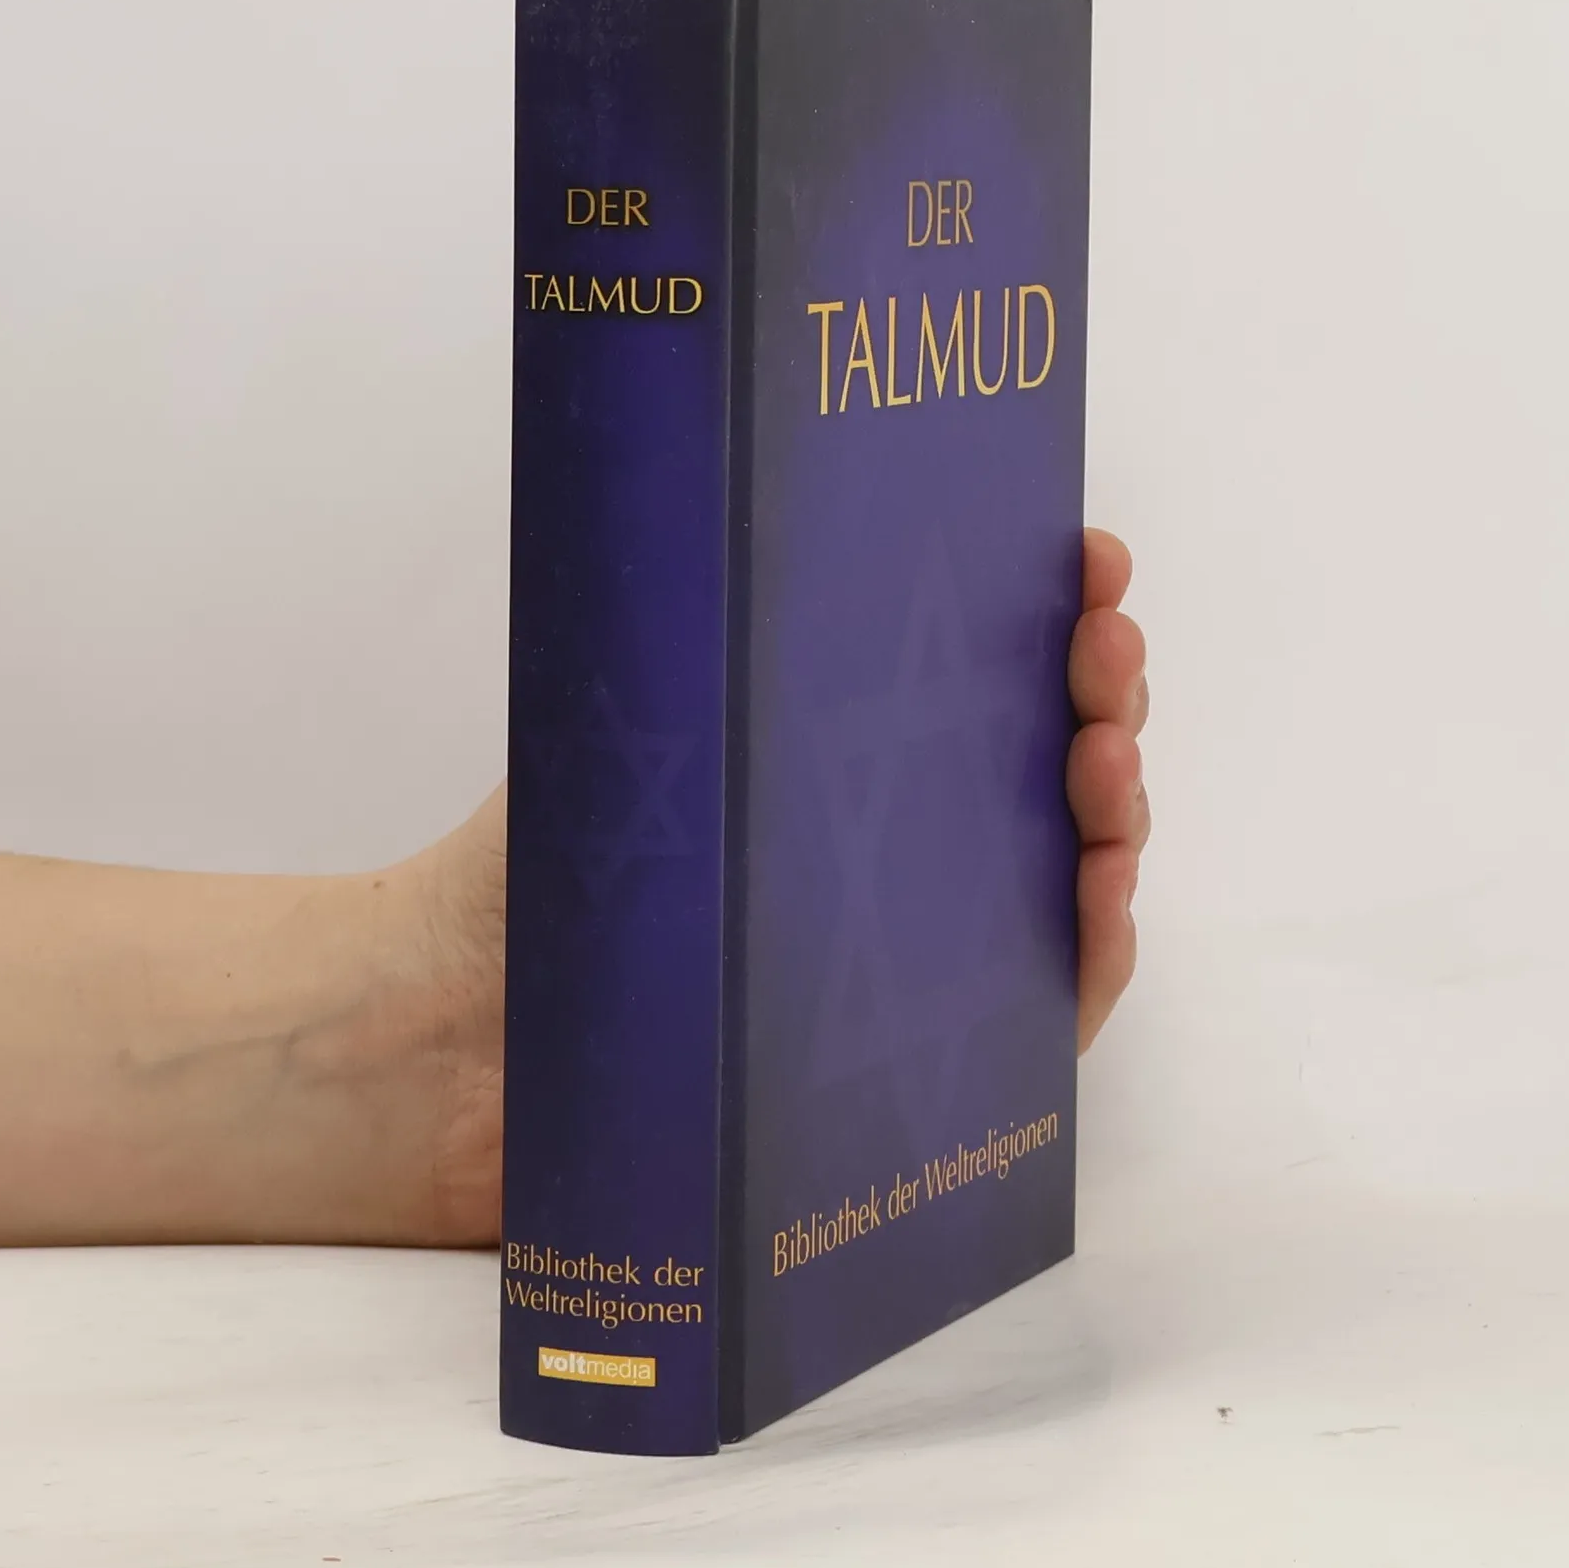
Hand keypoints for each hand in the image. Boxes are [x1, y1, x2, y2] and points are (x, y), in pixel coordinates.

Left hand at [384, 527, 1149, 1245]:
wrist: (454, 1048)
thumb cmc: (531, 883)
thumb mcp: (620, 731)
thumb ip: (696, 646)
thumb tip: (750, 508)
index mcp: (838, 759)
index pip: (975, 676)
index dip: (1050, 611)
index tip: (1087, 556)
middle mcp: (896, 849)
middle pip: (1042, 763)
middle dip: (1097, 689)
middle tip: (1102, 639)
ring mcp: (921, 949)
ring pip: (1064, 872)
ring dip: (1114, 806)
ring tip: (1105, 751)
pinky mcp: (925, 1059)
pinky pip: (1043, 1006)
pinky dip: (1097, 947)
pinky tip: (1102, 888)